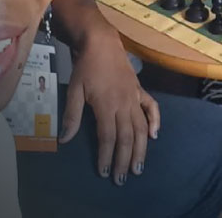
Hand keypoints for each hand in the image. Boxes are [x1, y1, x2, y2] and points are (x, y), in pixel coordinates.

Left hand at [60, 24, 160, 184]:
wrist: (103, 43)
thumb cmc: (86, 67)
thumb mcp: (73, 90)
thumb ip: (72, 116)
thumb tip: (65, 139)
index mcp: (106, 105)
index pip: (108, 137)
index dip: (106, 156)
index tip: (104, 172)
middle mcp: (124, 104)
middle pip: (127, 137)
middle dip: (124, 159)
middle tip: (122, 178)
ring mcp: (134, 97)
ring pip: (142, 127)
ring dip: (141, 148)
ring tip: (139, 166)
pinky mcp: (140, 91)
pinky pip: (152, 107)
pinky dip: (155, 121)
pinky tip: (155, 135)